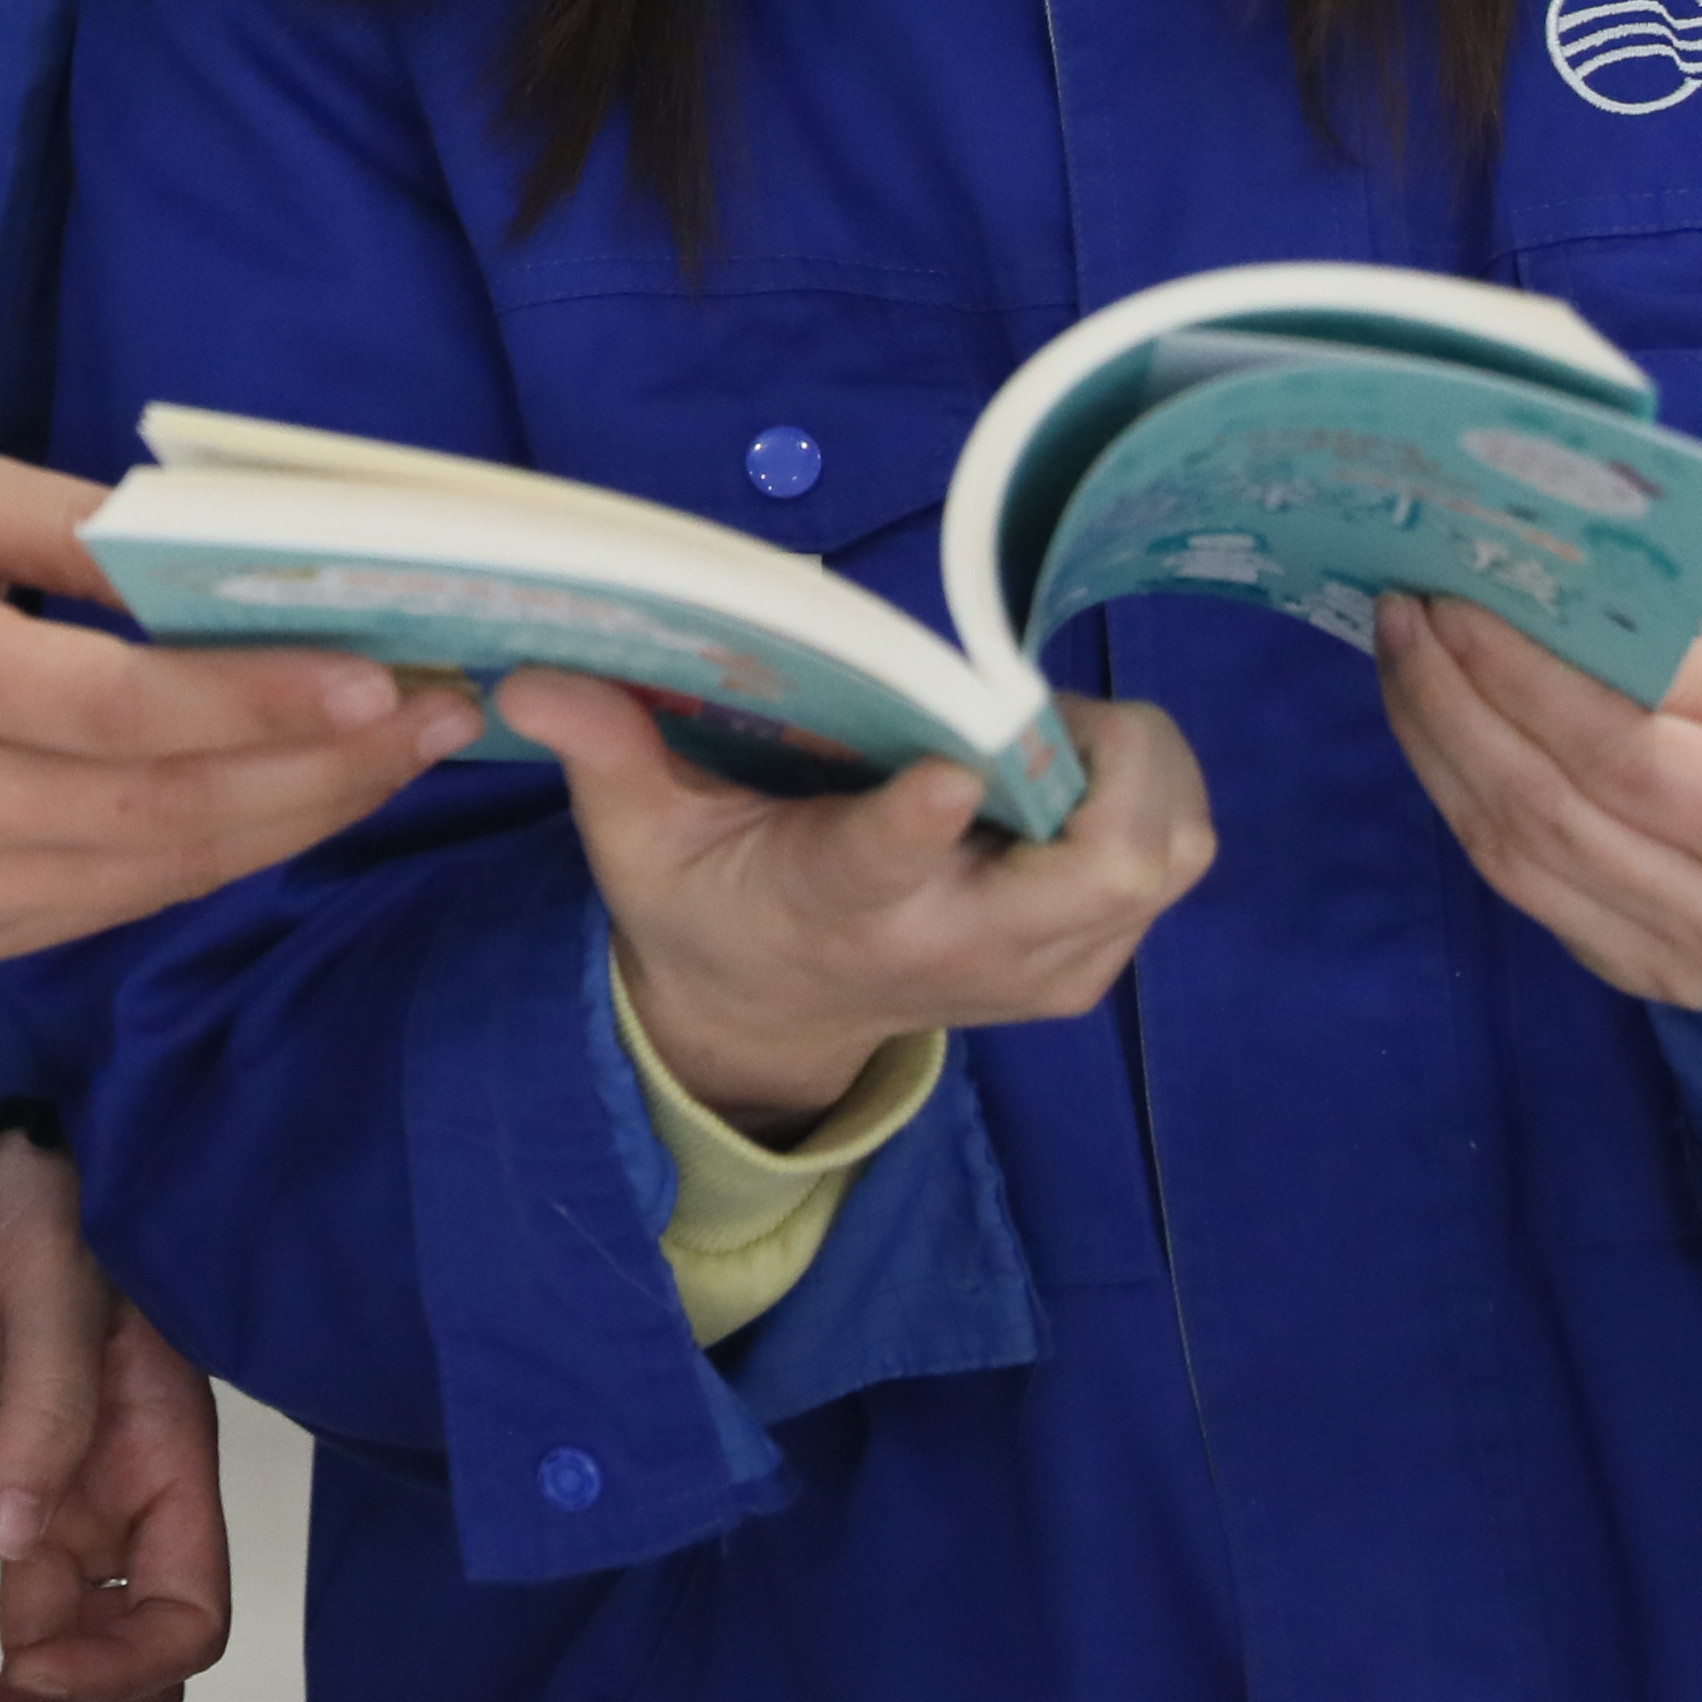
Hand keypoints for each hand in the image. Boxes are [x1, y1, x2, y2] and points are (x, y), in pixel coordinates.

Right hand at [0, 448, 478, 972]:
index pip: (123, 710)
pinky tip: (296, 800)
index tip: (378, 674)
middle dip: (324, 767)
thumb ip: (77, 530)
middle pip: (167, 808)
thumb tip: (219, 556)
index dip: (257, 701)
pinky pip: (117, 902)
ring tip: (401, 755)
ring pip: (159, 872)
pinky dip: (220, 855)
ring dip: (297, 817)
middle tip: (442, 713)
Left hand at [0, 1131, 224, 1701]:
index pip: (183, 1610)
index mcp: (165, 1468)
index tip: (41, 1665)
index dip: (125, 1660)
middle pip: (116, 1665)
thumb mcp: (57, 1290)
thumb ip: (45, 1408)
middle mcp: (110, 1514)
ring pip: (35, 1659)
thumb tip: (19, 1536)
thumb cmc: (35, 1211)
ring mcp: (32, 1516)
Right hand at [498, 672, 1212, 1131]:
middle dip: (1111, 760)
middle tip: (1037, 704)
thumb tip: (530, 677)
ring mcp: (1039, 969)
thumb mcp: (637, 839)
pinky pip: (1171, 865)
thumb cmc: (705, 903)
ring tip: (1050, 735)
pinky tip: (1067, 775)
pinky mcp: (1085, 968)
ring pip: (1162, 858)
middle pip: (1104, 866)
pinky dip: (1147, 800)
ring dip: (1137, 771)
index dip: (928, 820)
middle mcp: (960, 949)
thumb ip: (604, 754)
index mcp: (838, 906)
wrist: (766, 1024)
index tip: (953, 768)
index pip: (892, 867)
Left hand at [1372, 600, 1701, 1007]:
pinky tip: (1436, 724)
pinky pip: (1517, 884)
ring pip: (1512, 855)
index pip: (1626, 759)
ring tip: (1403, 653)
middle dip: (1455, 702)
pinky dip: (1463, 797)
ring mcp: (1675, 967)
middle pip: (1550, 810)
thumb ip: (1683, 664)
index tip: (1456, 599)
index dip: (1524, 680)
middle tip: (1404, 611)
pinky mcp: (1630, 975)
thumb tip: (1543, 625)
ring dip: (1437, 746)